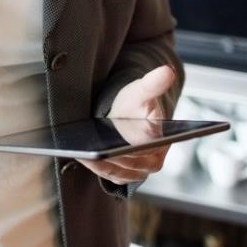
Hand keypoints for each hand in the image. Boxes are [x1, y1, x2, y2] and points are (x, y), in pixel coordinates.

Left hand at [78, 64, 175, 184]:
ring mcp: (138, 171)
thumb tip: (167, 71)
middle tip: (87, 151)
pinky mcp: (124, 175)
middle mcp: (153, 162)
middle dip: (108, 158)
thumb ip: (154, 83)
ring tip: (79, 153)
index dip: (124, 151)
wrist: (127, 112)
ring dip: (98, 164)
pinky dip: (95, 167)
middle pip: (127, 164)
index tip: (109, 148)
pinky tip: (80, 156)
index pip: (141, 152)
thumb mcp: (142, 91)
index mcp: (161, 143)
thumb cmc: (135, 102)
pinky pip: (108, 174)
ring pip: (116, 171)